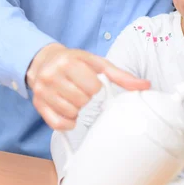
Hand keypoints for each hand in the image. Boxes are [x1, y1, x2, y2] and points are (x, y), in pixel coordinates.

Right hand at [26, 43, 149, 130]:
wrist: (43, 60)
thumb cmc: (74, 61)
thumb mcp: (96, 63)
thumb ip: (120, 75)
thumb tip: (145, 85)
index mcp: (68, 63)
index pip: (92, 87)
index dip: (96, 88)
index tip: (92, 84)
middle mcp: (52, 76)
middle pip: (81, 101)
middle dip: (86, 99)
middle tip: (82, 92)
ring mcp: (42, 92)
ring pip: (70, 112)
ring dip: (77, 110)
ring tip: (75, 99)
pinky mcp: (38, 105)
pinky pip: (57, 124)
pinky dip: (67, 123)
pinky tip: (70, 113)